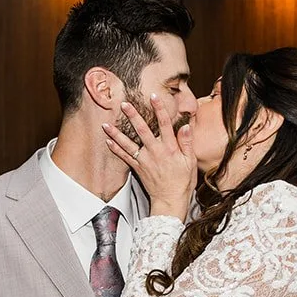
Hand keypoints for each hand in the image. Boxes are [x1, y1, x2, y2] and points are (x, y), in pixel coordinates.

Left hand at [101, 94, 195, 219]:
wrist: (170, 200)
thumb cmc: (182, 181)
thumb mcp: (190, 161)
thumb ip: (187, 143)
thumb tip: (186, 126)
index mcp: (170, 148)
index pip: (165, 124)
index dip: (159, 109)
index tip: (153, 97)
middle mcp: (155, 152)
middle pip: (143, 130)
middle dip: (133, 116)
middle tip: (124, 104)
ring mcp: (144, 160)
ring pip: (128, 143)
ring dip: (116, 133)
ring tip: (106, 124)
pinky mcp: (138, 168)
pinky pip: (124, 157)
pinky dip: (116, 148)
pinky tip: (108, 140)